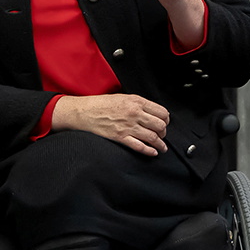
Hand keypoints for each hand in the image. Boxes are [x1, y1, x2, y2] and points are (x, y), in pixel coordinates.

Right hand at [52, 93, 168, 155]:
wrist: (83, 112)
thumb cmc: (101, 104)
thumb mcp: (123, 97)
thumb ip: (139, 104)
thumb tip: (152, 112)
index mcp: (137, 102)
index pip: (162, 112)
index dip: (166, 119)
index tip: (164, 123)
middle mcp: (135, 114)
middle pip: (160, 125)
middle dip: (164, 132)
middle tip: (162, 135)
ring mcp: (128, 126)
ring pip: (153, 137)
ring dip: (160, 144)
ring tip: (161, 147)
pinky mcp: (120, 137)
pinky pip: (140, 146)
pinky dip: (149, 151)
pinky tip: (153, 152)